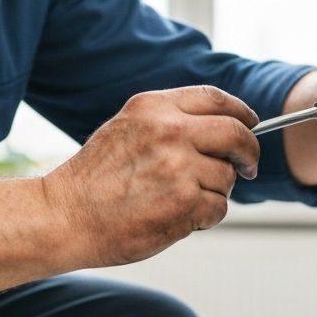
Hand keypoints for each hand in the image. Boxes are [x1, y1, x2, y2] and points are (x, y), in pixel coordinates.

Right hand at [42, 86, 259, 266]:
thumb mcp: (126, 129)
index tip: (250, 125)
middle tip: (248, 166)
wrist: (66, 216)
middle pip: (236, 134)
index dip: (241, 113)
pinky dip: (205, 217)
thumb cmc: (94, 180)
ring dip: (215, 192)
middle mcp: (169, 131)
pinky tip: (178, 217)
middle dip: (249, 152)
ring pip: (227, 177)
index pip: (216, 99)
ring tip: (180, 200)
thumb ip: (169, 121)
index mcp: (153, 107)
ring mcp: (179, 167)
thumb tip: (221, 127)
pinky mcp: (184, 203)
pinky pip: (218, 208)